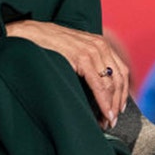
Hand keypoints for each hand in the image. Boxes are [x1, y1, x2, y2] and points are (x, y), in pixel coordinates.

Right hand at [5, 20, 127, 128]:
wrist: (32, 33)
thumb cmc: (50, 45)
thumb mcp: (75, 50)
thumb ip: (88, 63)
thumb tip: (97, 88)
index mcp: (101, 44)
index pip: (121, 71)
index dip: (123, 92)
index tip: (119, 109)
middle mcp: (101, 46)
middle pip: (119, 79)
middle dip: (118, 102)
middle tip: (113, 120)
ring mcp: (92, 51)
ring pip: (111, 84)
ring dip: (111, 105)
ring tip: (107, 121)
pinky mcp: (82, 58)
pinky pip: (99, 85)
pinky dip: (103, 101)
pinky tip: (103, 113)